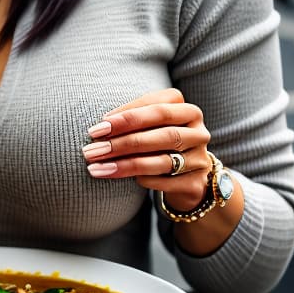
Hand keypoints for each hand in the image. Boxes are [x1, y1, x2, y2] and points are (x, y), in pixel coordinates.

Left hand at [82, 88, 211, 211]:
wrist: (187, 177)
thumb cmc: (159, 144)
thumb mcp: (150, 127)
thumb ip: (132, 122)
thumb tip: (99, 129)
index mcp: (187, 110)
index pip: (157, 108)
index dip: (127, 116)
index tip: (99, 126)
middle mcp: (198, 133)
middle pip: (162, 134)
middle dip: (124, 141)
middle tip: (93, 149)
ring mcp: (200, 159)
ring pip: (162, 160)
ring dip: (125, 164)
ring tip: (96, 167)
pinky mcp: (196, 184)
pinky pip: (166, 181)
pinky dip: (141, 179)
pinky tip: (118, 177)